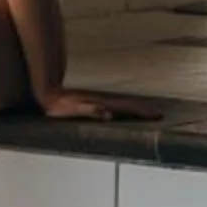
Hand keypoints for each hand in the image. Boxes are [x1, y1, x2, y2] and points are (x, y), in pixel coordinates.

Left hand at [36, 87, 158, 121]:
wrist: (47, 92)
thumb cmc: (57, 105)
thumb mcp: (71, 110)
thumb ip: (89, 110)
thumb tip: (108, 113)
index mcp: (101, 103)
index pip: (126, 108)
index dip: (142, 112)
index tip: (157, 115)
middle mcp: (102, 100)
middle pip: (127, 104)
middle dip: (143, 109)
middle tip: (159, 114)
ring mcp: (98, 99)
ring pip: (122, 103)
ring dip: (135, 107)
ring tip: (147, 111)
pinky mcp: (93, 101)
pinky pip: (113, 104)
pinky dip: (123, 107)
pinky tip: (124, 110)